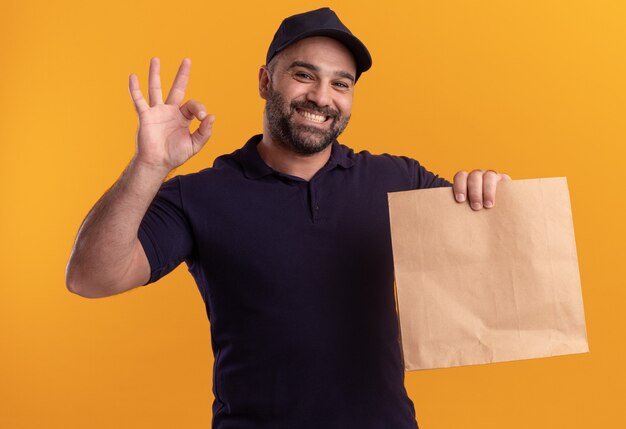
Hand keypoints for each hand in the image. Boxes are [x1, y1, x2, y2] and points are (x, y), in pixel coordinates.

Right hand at [128, 57, 214, 172]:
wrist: (157, 163)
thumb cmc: (175, 155)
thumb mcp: (194, 145)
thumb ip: (204, 132)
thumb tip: (211, 116)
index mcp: (183, 117)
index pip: (193, 105)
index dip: (199, 108)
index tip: (202, 117)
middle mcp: (170, 111)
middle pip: (177, 88)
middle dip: (182, 75)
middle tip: (187, 60)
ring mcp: (157, 112)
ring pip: (156, 89)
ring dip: (155, 74)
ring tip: (155, 59)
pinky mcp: (145, 116)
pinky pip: (139, 100)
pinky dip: (135, 89)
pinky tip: (133, 77)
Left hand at [453, 170, 511, 209]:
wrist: (491, 210)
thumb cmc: (470, 212)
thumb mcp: (463, 209)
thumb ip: (457, 212)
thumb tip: (445, 227)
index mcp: (465, 180)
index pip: (460, 176)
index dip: (460, 186)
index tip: (460, 200)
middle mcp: (478, 176)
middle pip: (474, 176)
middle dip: (475, 191)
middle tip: (476, 207)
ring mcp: (491, 176)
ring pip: (489, 175)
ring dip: (488, 190)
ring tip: (488, 205)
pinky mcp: (504, 180)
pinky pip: (504, 179)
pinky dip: (502, 187)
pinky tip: (502, 199)